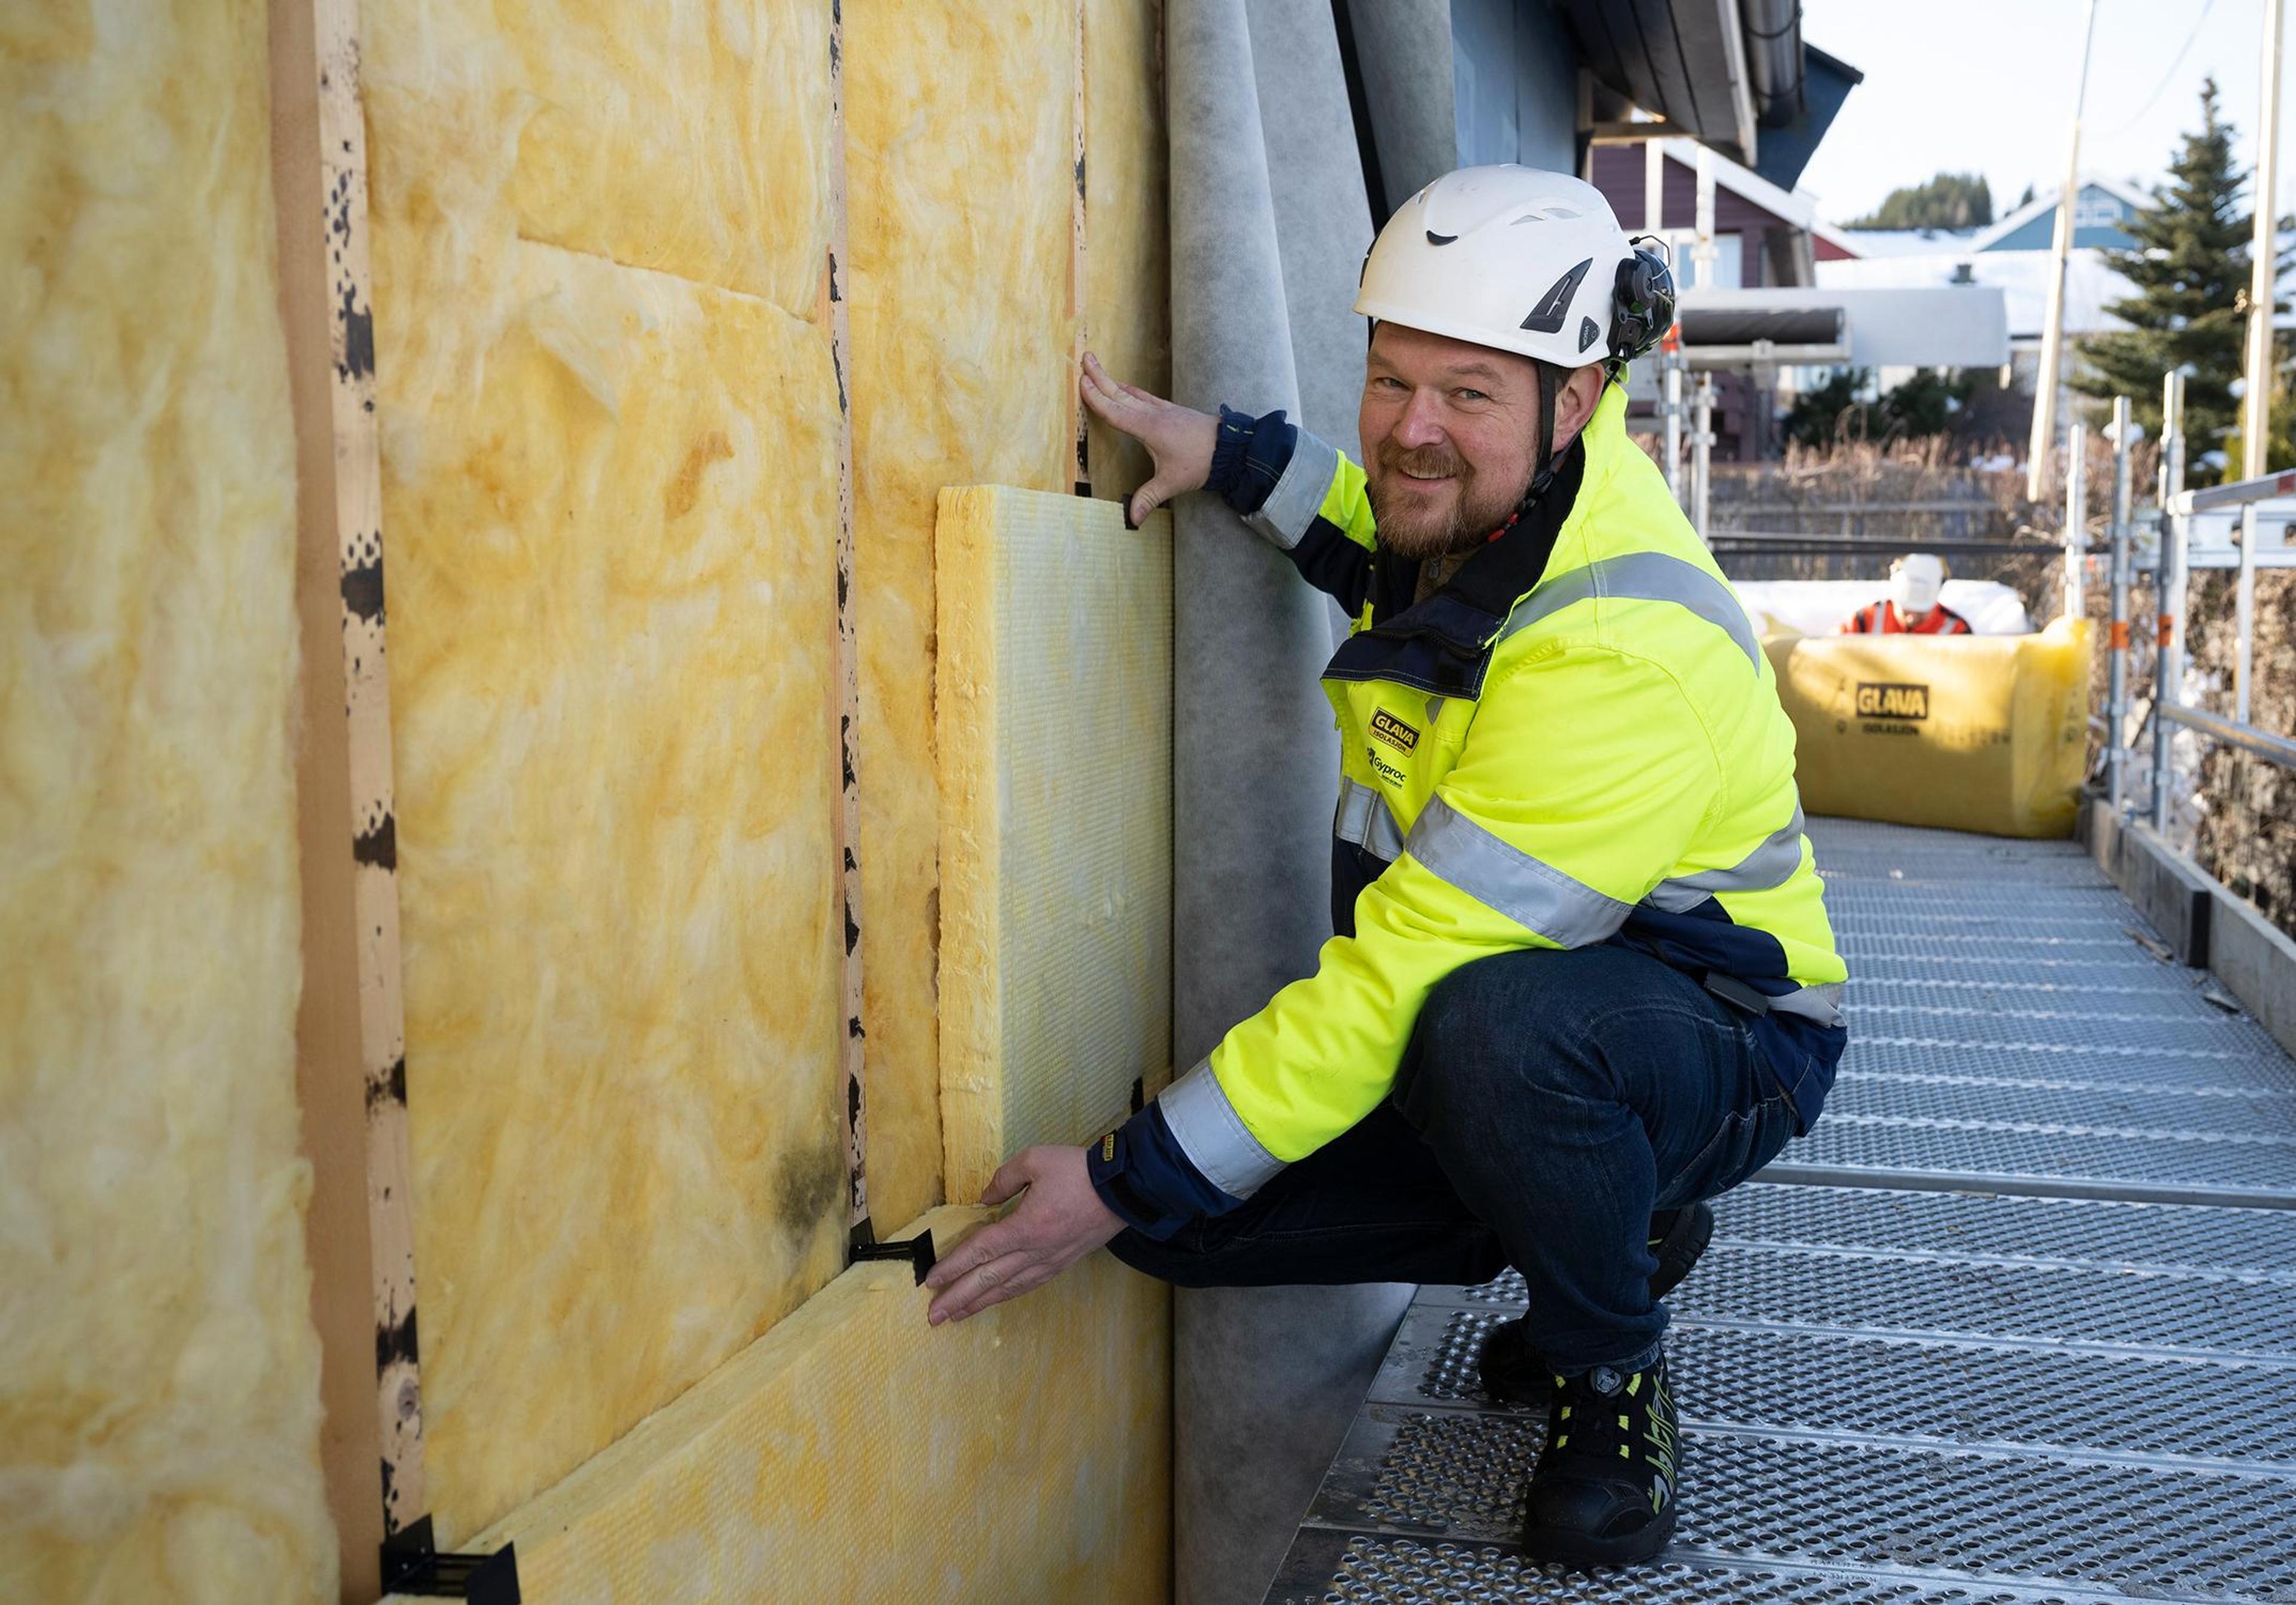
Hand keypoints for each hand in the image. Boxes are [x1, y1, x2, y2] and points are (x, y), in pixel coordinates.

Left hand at [924, 1144, 1123, 1325]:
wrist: (1124, 1189)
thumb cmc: (1078, 1172)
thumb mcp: (1036, 1160)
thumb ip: (1004, 1179)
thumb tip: (984, 1201)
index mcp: (1026, 1226)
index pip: (980, 1250)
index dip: (953, 1266)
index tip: (931, 1281)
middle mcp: (1035, 1251)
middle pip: (989, 1279)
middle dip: (959, 1298)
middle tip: (934, 1316)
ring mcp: (1049, 1261)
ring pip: (1007, 1288)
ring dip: (979, 1304)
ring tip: (956, 1316)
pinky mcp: (1061, 1264)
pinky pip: (1027, 1285)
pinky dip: (1006, 1296)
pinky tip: (994, 1300)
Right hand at [1079, 351, 1219, 526]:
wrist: (1231, 447)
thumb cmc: (1201, 462)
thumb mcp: (1172, 483)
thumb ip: (1149, 498)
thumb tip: (1132, 520)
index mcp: (1148, 428)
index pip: (1115, 411)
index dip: (1096, 399)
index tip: (1082, 382)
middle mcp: (1154, 414)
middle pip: (1120, 394)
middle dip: (1101, 377)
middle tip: (1085, 358)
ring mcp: (1165, 410)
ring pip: (1133, 393)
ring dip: (1115, 382)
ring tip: (1100, 371)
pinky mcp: (1174, 412)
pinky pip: (1147, 397)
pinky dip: (1134, 391)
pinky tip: (1130, 389)